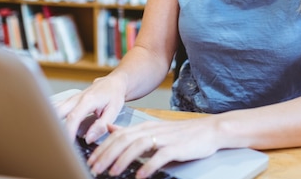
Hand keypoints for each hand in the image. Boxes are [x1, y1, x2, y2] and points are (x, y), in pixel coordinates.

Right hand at [53, 75, 126, 142]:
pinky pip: (56, 107)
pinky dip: (52, 116)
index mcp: (88, 100)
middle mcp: (76, 98)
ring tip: (53, 136)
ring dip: (51, 121)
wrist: (113, 82)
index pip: (73, 118)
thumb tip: (89, 138)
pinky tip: (51, 125)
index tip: (67, 144)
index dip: (68, 132)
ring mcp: (71, 98)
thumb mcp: (113, 111)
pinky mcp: (70, 100)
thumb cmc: (114, 95)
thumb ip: (101, 126)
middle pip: (58, 113)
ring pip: (54, 108)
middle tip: (58, 142)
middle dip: (55, 128)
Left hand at [87, 117, 221, 178]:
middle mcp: (152, 130)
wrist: (209, 130)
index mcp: (144, 126)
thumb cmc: (181, 134)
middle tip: (95, 168)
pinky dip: (148, 165)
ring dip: (123, 159)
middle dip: (107, 155)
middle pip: (124, 140)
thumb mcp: (153, 129)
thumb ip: (131, 130)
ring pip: (137, 146)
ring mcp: (164, 138)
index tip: (91, 161)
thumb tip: (110, 130)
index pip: (118, 136)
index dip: (103, 148)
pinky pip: (159, 156)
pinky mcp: (176, 147)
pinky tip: (140, 175)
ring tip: (112, 172)